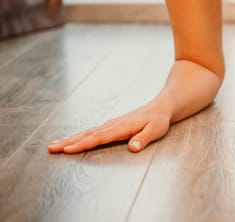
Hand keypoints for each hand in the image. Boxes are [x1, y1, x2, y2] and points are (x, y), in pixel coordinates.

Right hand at [48, 103, 171, 153]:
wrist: (160, 107)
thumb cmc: (159, 120)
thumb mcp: (156, 130)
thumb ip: (144, 139)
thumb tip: (133, 148)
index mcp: (122, 127)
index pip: (100, 137)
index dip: (84, 144)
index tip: (68, 150)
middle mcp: (113, 124)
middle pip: (88, 134)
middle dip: (69, 142)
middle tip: (51, 148)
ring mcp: (111, 124)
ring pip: (87, 132)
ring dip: (70, 139)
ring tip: (53, 145)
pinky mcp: (111, 125)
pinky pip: (92, 132)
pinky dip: (79, 136)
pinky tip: (70, 140)